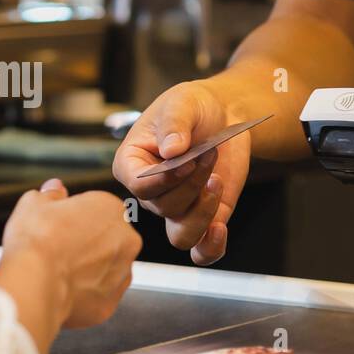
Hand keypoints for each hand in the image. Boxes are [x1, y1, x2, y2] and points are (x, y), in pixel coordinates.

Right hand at [1, 179, 141, 328]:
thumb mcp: (35, 204)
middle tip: (57, 250)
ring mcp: (123, 272)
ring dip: (89, 269)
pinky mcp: (112, 301)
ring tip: (59, 272)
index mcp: (111, 208)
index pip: (96, 209)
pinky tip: (63, 291)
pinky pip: (99, 294)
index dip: (72, 218)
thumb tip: (56, 188)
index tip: (56, 227)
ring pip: (106, 268)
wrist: (36, 283)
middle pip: (106, 239)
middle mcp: (127, 239)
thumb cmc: (36, 239)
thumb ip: (51, 194)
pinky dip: (85, 294)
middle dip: (87, 244)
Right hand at [112, 76, 252, 264]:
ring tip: (217, 181)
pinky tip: (220, 229)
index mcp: (131, 165)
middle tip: (209, 153)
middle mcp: (151, 193)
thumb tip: (172, 151)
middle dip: (193, 182)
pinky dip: (210, 248)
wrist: (222, 115)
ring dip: (203, 212)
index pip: (140, 186)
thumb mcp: (182, 102)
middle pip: (166, 207)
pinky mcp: (204, 217)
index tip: (187, 158)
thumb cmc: (192, 106)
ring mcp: (176, 209)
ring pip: (180, 235)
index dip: (166, 178)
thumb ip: (174, 123)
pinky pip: (201, 250)